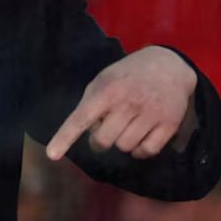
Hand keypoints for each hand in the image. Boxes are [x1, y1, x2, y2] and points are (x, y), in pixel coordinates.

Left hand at [47, 46, 195, 161]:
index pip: (81, 118)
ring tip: (126, 127)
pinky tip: (140, 138)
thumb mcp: (103, 80)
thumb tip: (87, 132)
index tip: (52, 155)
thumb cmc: (127, 75)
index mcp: (107, 90)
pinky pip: (147, 151)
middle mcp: (128, 103)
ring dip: (121, 143)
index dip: (65, 137)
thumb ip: (91, 104)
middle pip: (103, 141)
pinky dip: (140, 151)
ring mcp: (150, 114)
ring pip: (125, 148)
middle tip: (104, 131)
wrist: (169, 65)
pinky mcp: (169, 124)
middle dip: (99, 142)